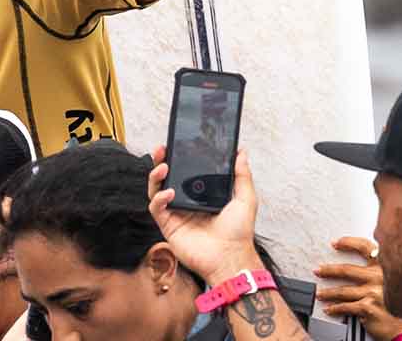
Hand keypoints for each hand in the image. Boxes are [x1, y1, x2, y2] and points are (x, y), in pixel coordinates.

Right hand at [148, 146, 259, 284]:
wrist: (230, 257)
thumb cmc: (239, 233)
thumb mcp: (245, 199)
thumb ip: (242, 175)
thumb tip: (242, 154)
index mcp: (202, 195)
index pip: (186, 172)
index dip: (180, 158)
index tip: (178, 145)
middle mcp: (186, 203)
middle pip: (167, 178)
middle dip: (162, 161)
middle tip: (162, 149)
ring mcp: (176, 214)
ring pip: (157, 190)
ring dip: (156, 176)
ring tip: (163, 167)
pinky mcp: (168, 226)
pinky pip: (157, 208)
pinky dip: (159, 198)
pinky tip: (168, 193)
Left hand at [314, 237, 401, 340]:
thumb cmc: (398, 305)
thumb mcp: (392, 281)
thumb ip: (378, 271)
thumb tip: (357, 266)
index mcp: (385, 266)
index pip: (364, 247)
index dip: (348, 243)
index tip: (335, 243)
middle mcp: (379, 277)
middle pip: (347, 269)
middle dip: (329, 270)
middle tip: (319, 271)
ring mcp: (373, 292)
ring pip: (343, 290)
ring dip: (328, 292)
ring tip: (320, 293)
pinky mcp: (367, 308)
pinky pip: (345, 307)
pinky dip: (335, 309)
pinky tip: (329, 309)